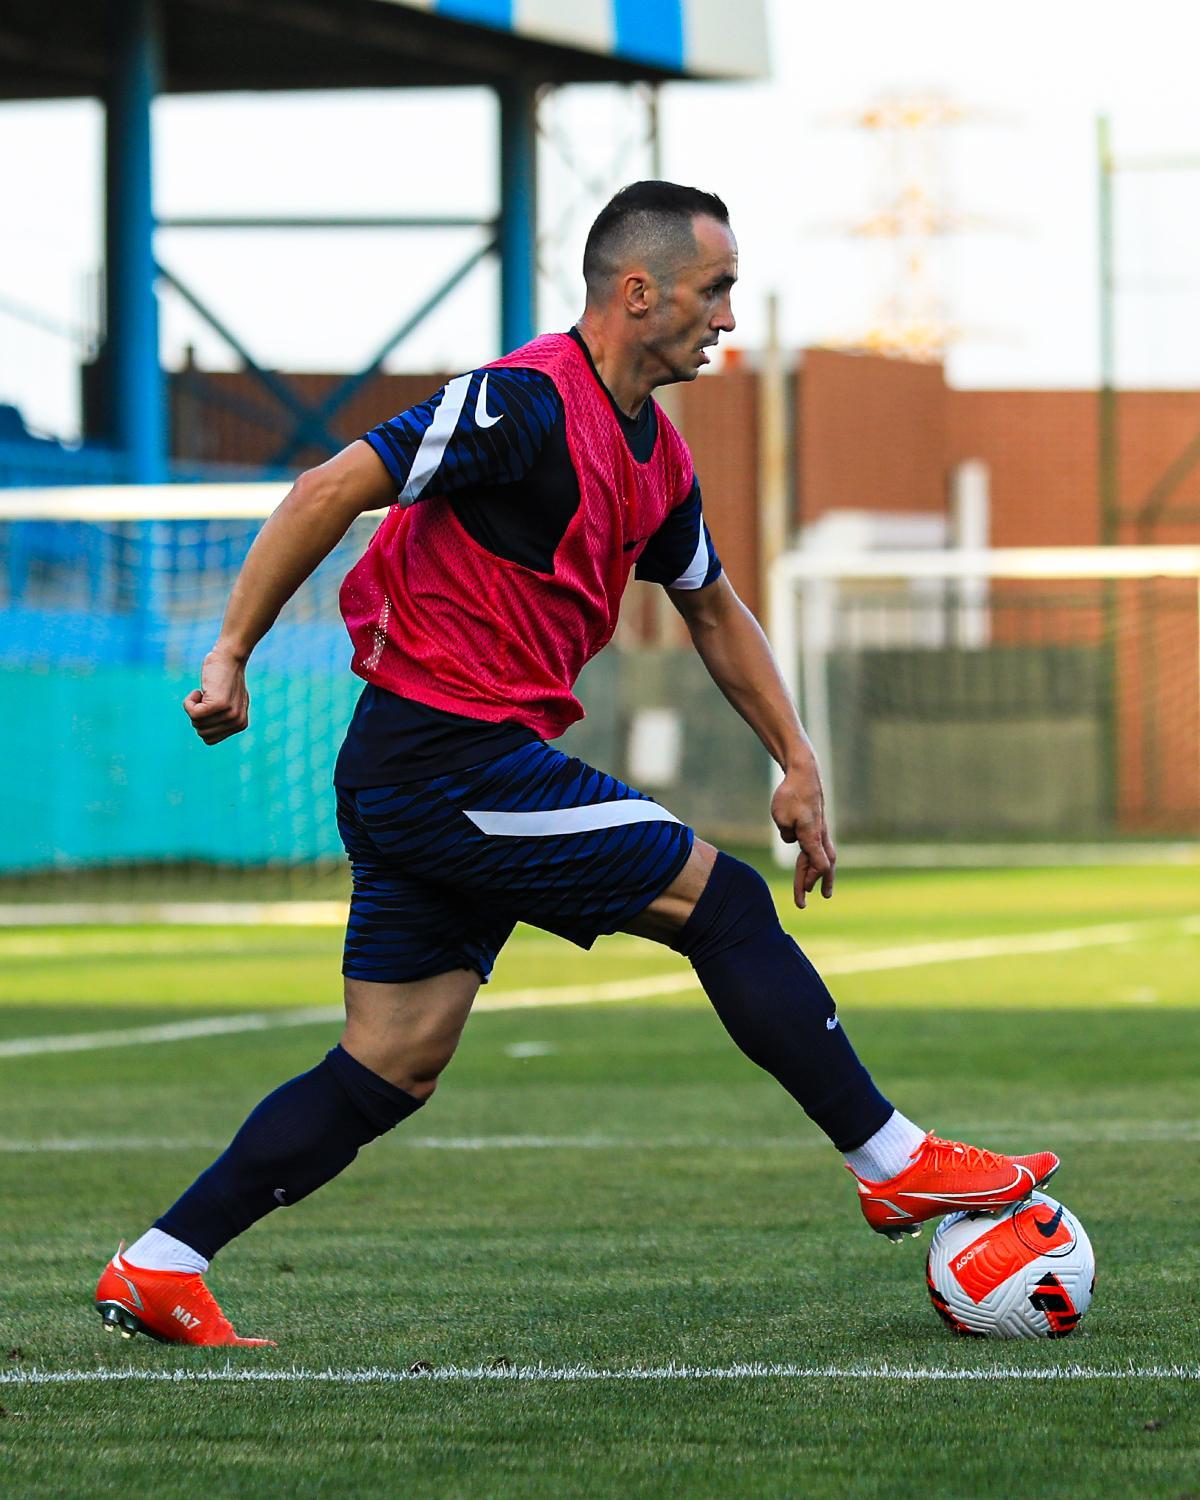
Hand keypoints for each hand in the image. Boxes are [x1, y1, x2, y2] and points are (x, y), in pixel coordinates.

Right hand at [183, 648, 249, 744]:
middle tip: (207, 697)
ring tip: (206, 692)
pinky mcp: (218, 705)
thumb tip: (207, 736)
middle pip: (202, 733)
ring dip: (193, 707)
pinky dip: (189, 702)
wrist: (229, 658)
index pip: (209, 739)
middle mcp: (237, 723)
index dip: (203, 723)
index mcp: (240, 725)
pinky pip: (192, 713)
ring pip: (196, 723)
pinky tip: (199, 691)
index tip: (210, 706)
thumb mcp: (229, 703)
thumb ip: (224, 720)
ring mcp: (229, 715)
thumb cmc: (224, 678)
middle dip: (197, 716)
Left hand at [770, 754, 835, 908]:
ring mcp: (819, 830)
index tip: (806, 894)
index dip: (812, 880)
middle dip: (814, 884)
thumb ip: (787, 832)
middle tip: (806, 902)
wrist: (803, 772)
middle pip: (821, 865)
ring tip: (822, 891)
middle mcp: (820, 835)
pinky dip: (816, 860)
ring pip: (823, 857)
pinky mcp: (815, 824)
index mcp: (812, 836)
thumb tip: (792, 839)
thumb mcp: (781, 817)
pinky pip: (818, 847)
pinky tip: (810, 865)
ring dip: (820, 875)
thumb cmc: (791, 794)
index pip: (819, 865)